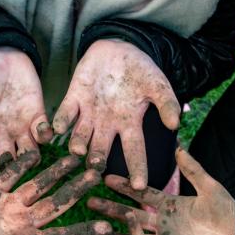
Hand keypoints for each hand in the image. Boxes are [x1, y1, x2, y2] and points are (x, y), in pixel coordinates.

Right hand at [0, 47, 51, 178]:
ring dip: (30, 159)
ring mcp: (19, 129)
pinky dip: (45, 136)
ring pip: (27, 156)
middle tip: (8, 160)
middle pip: (5, 165)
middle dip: (7, 169)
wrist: (0, 54)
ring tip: (29, 151)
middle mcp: (0, 137)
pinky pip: (44, 135)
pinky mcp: (37, 117)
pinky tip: (42, 128)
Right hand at [0, 151, 112, 234]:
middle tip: (98, 173)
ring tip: (75, 157)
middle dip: (77, 189)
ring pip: (38, 185)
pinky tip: (38, 150)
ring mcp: (7, 206)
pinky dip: (22, 163)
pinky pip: (9, 174)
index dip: (84, 231)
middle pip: (56, 203)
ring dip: (56, 171)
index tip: (107, 225)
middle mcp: (22, 223)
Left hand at [52, 40, 179, 189]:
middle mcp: (107, 124)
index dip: (136, 168)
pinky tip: (58, 128)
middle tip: (97, 168)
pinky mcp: (74, 98)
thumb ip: (166, 103)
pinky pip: (65, 113)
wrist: (119, 49)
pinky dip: (61, 120)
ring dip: (78, 143)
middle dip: (98, 160)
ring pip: (81, 135)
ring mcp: (89, 113)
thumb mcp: (158, 85)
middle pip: (101, 149)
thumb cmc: (141, 70)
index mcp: (129, 124)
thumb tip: (175, 124)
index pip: (134, 151)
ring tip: (77, 150)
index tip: (138, 186)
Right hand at [87, 148, 234, 234]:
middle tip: (88, 203)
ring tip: (92, 232)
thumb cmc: (228, 214)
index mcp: (171, 204)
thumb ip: (193, 170)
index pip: (142, 193)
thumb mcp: (210, 188)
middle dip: (110, 209)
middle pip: (131, 215)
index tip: (105, 177)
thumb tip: (179, 147)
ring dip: (114, 234)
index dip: (124, 186)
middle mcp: (164, 223)